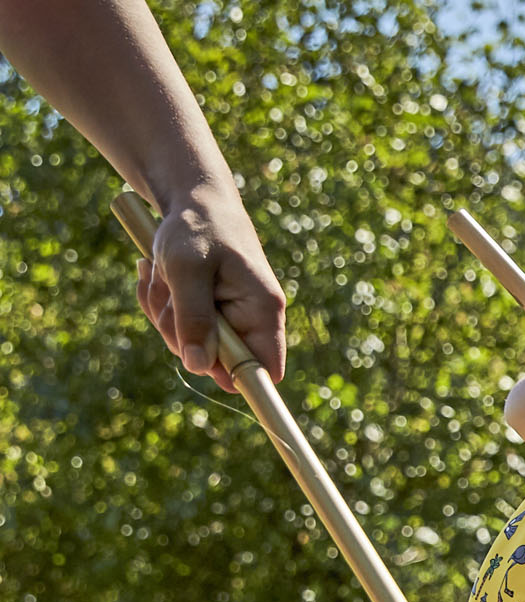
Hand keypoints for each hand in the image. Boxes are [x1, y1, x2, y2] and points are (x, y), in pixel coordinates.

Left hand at [135, 178, 286, 389]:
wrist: (192, 198)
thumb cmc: (196, 227)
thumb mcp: (186, 270)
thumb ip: (193, 319)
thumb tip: (198, 367)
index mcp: (262, 310)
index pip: (265, 368)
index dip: (236, 377)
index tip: (202, 367)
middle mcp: (251, 318)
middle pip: (216, 360)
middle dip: (179, 333)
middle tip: (165, 292)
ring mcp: (228, 316)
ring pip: (190, 344)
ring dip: (163, 313)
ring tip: (156, 273)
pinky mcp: (208, 310)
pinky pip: (178, 327)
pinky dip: (159, 304)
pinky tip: (156, 274)